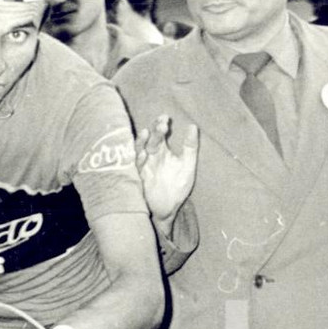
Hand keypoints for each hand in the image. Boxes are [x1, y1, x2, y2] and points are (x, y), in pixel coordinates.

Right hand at [136, 114, 198, 230]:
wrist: (168, 210)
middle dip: (154, 131)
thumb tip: (193, 125)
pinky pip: (134, 167)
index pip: (159, 134)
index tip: (166, 118)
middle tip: (162, 124)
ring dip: (141, 142)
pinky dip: (137, 160)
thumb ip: (190, 147)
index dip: (161, 125)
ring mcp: (142, 167)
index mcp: (161, 151)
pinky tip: (142, 153)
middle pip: (149, 139)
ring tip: (146, 133)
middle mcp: (150, 157)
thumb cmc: (176, 188)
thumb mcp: (187, 166)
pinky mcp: (137, 178)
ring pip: (138, 150)